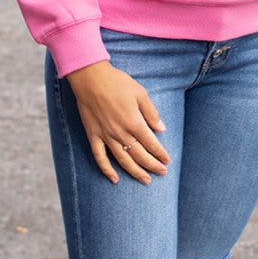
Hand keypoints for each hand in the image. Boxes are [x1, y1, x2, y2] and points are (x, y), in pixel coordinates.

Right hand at [66, 60, 169, 183]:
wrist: (90, 79)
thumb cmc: (117, 83)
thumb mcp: (140, 93)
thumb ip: (151, 113)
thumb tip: (161, 128)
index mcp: (134, 122)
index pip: (151, 144)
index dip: (160, 154)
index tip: (167, 161)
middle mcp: (121, 133)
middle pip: (140, 155)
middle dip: (152, 166)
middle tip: (162, 172)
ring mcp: (106, 136)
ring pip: (123, 160)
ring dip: (135, 172)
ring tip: (145, 180)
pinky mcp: (93, 136)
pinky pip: (100, 157)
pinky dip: (107, 170)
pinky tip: (114, 179)